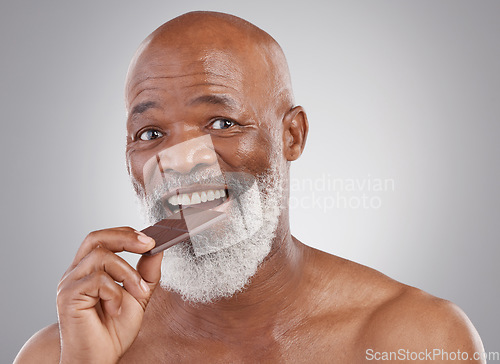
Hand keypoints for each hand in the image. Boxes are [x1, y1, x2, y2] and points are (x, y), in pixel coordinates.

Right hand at [56, 227, 162, 363]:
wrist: (100, 358)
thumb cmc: (114, 330)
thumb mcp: (139, 295)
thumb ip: (146, 273)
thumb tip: (158, 249)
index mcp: (89, 269)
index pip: (102, 238)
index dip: (125, 234)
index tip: (150, 239)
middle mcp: (76, 272)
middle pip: (96, 238)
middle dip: (125, 237)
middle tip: (149, 245)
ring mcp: (69, 283)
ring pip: (101, 256)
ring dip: (127, 273)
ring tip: (137, 293)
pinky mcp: (68, 296)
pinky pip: (98, 280)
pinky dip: (115, 293)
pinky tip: (116, 309)